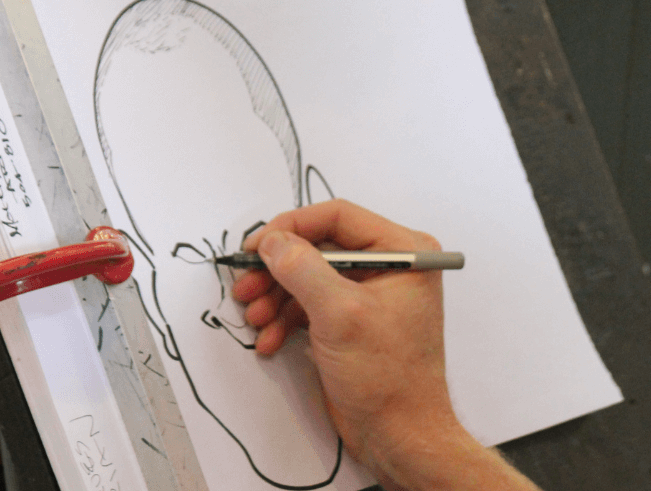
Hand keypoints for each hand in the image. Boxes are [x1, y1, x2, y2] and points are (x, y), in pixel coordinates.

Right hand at [232, 200, 461, 482]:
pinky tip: (269, 340)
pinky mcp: (353, 321)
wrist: (400, 434)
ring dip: (276, 297)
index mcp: (404, 251)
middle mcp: (390, 266)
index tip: (256, 246)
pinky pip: (312, 305)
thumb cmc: (388, 376)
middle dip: (278, 269)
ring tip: (255, 318)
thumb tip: (273, 240)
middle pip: (320, 247)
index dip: (292, 227)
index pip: (339, 217)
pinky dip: (286, 320)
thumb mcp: (341, 315)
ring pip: (310, 277)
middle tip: (246, 286)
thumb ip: (303, 270)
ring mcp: (370, 294)